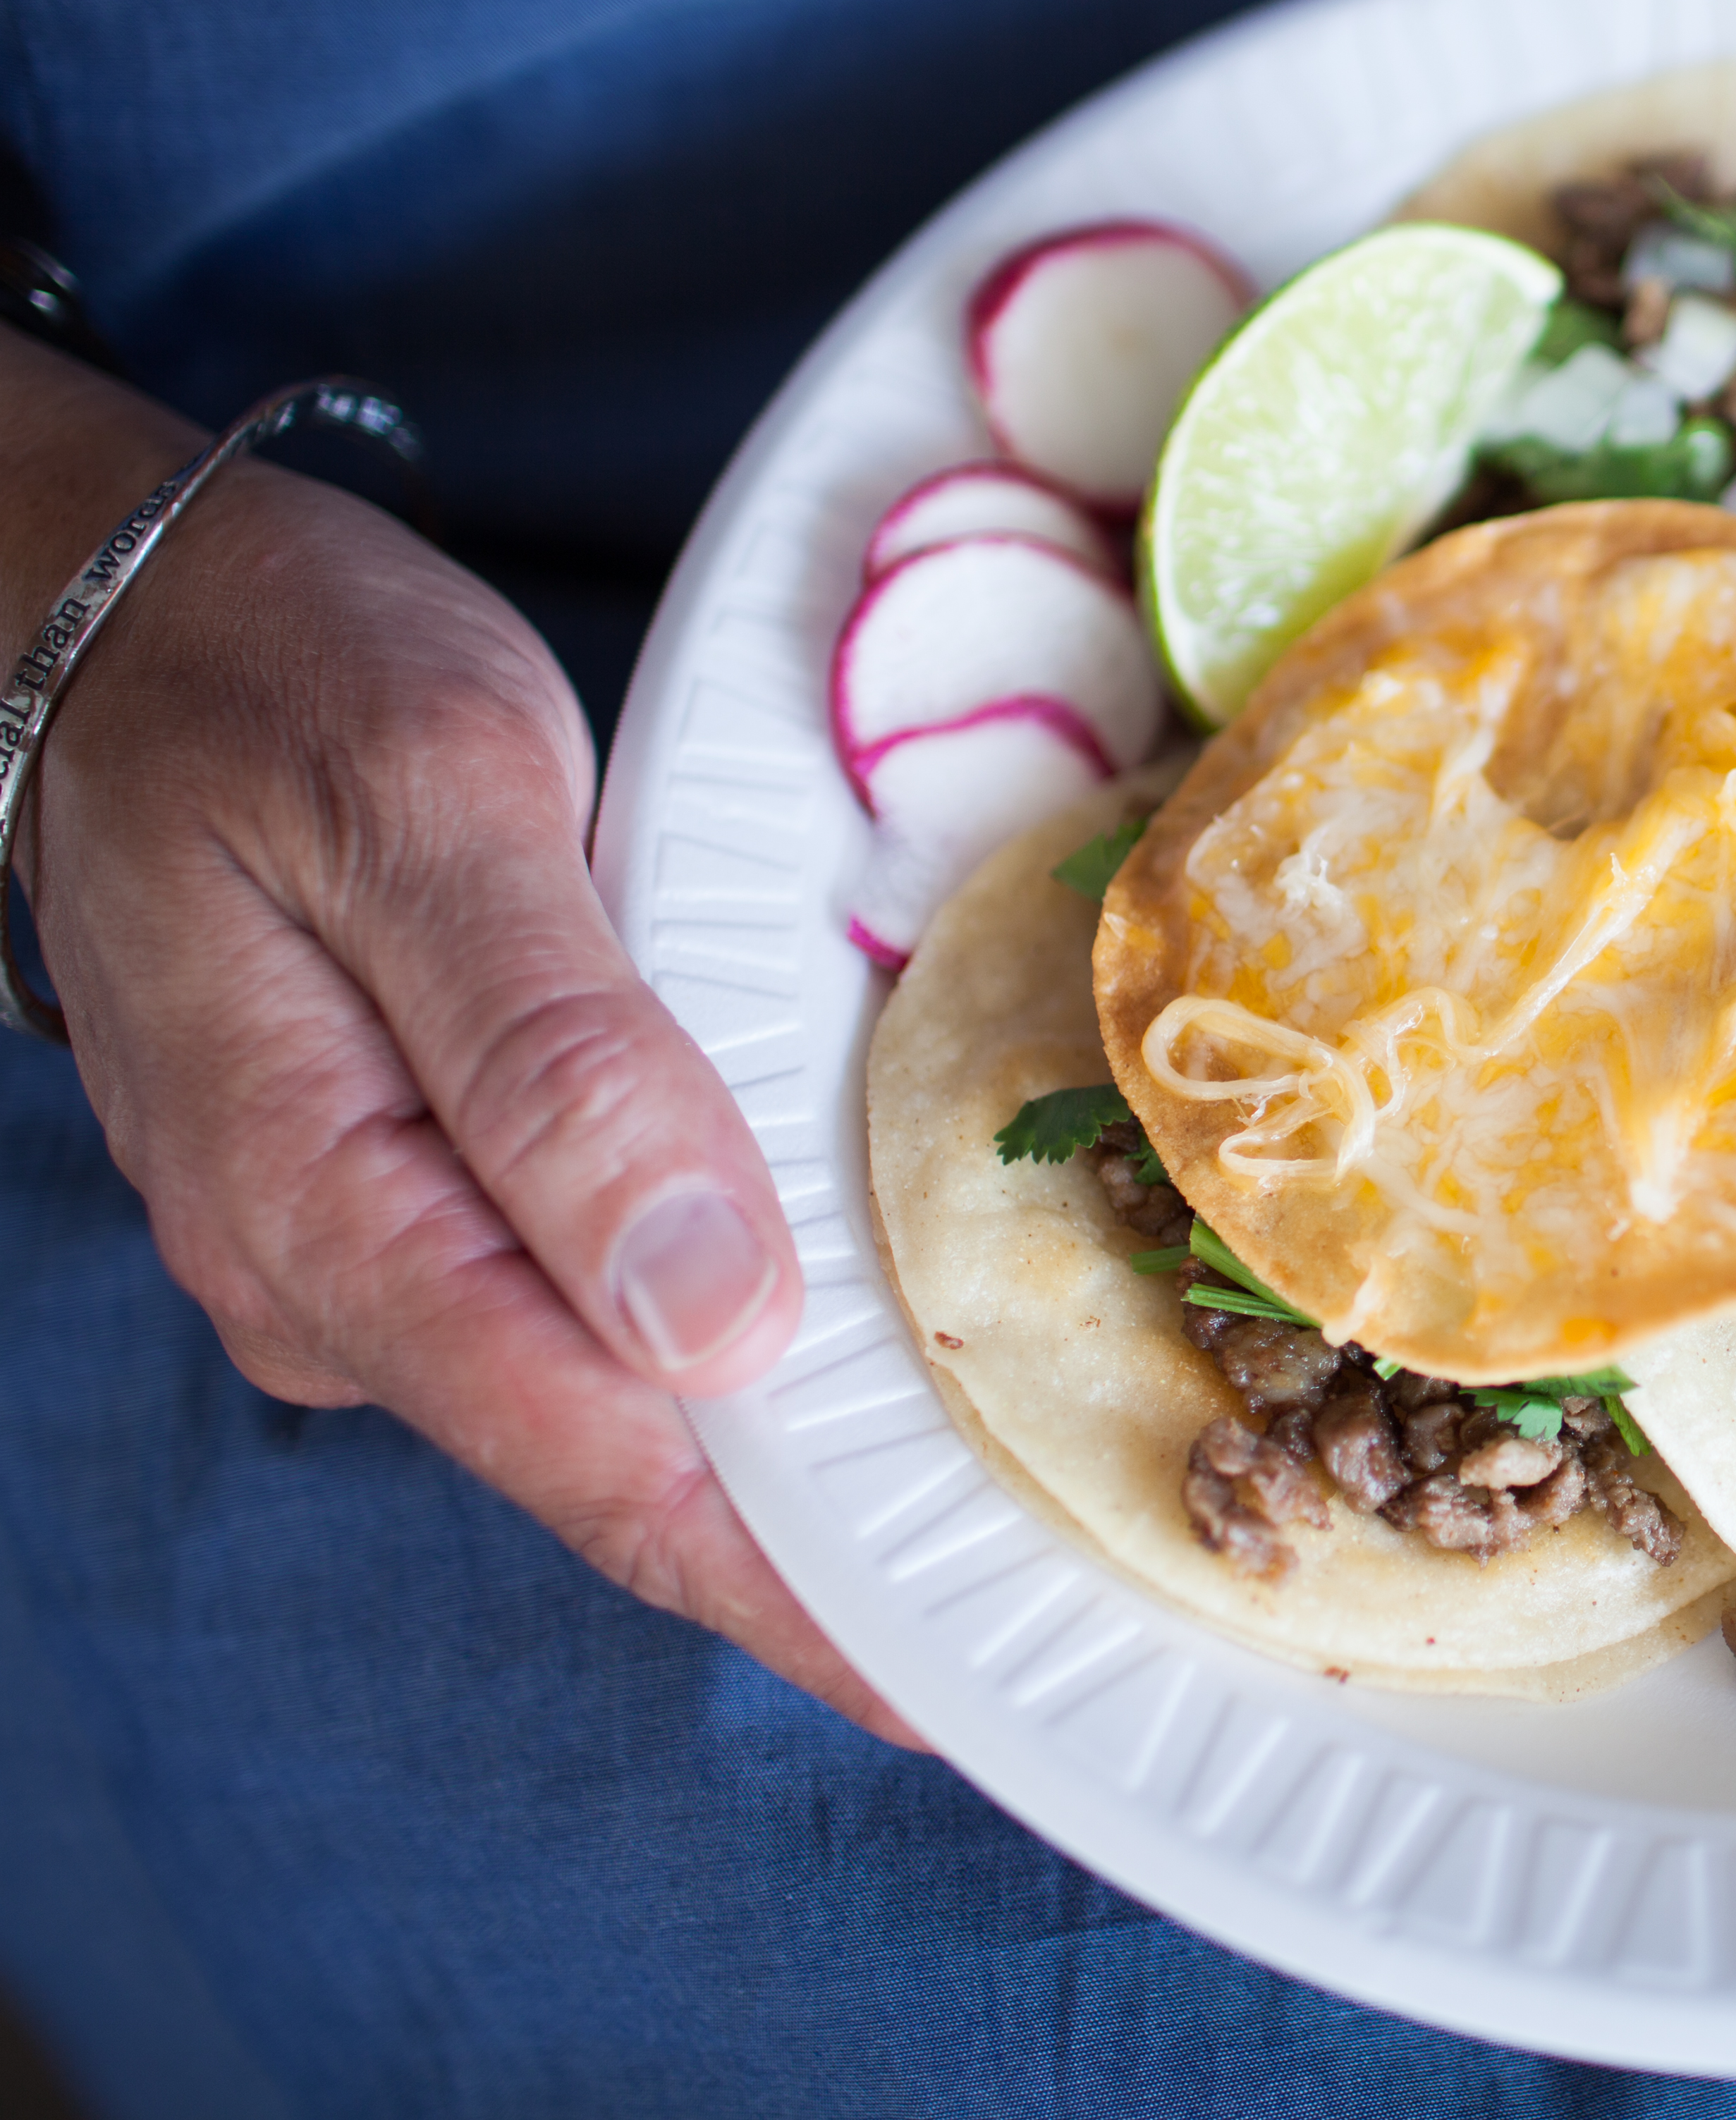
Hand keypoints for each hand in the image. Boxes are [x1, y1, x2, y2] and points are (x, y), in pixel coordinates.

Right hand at [3, 337, 916, 1746]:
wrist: (133, 620)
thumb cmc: (284, 678)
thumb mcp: (438, 807)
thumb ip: (558, 1064)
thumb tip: (707, 1320)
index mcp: (328, 1205)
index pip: (604, 1465)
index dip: (796, 1588)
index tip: (961, 1673)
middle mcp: (336, 1278)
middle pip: (618, 1466)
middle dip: (822, 1557)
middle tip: (1043, 1615)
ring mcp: (366, 1250)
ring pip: (609, 1398)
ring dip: (788, 1460)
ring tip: (996, 1515)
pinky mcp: (407, 1197)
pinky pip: (584, 1312)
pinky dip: (725, 1346)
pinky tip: (857, 1360)